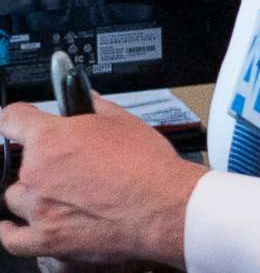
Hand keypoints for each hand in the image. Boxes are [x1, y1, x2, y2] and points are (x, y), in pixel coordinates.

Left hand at [0, 98, 196, 265]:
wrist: (163, 206)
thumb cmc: (148, 167)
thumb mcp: (126, 122)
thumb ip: (96, 108)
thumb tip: (87, 100)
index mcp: (50, 138)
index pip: (13, 119)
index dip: (21, 117)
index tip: (22, 121)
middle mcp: (36, 172)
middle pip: (19, 163)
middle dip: (41, 161)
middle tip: (69, 165)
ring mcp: (38, 208)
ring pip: (16, 197)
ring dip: (33, 194)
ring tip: (61, 194)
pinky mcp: (45, 239)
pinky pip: (11, 237)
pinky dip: (12, 230)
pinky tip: (17, 224)